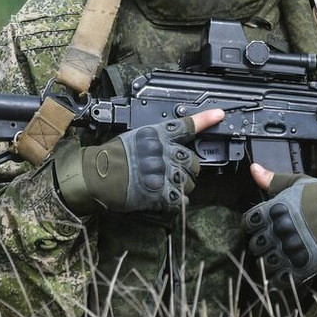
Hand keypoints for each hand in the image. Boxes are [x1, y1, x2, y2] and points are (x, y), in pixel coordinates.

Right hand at [52, 108, 223, 214]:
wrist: (96, 176)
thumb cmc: (111, 157)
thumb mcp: (135, 138)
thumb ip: (156, 141)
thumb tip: (170, 148)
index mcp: (157, 135)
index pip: (186, 125)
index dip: (205, 120)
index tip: (220, 115)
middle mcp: (163, 151)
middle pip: (193, 161)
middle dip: (190, 169)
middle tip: (178, 173)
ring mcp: (162, 172)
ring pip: (189, 181)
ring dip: (183, 186)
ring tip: (168, 187)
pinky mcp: (159, 191)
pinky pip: (180, 198)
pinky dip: (177, 201)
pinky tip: (169, 199)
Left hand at [242, 163, 316, 286]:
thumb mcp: (297, 182)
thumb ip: (273, 179)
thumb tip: (253, 168)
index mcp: (274, 209)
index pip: (248, 223)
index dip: (253, 226)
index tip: (262, 226)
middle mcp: (279, 230)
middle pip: (255, 245)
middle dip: (261, 245)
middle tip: (272, 243)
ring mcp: (290, 249)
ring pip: (266, 263)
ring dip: (270, 261)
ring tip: (279, 257)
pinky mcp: (303, 265)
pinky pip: (281, 278)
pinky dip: (280, 278)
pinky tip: (285, 271)